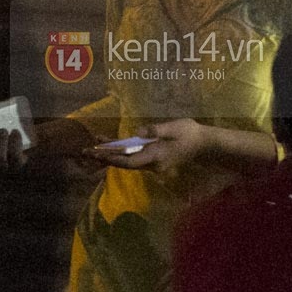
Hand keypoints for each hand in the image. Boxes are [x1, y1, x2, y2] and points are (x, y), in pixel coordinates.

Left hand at [84, 119, 207, 174]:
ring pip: (128, 161)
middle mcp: (152, 163)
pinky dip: (121, 152)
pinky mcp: (153, 158)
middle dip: (105, 157)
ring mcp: (153, 163)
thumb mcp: (174, 128)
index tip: (97, 153)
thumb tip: (137, 133)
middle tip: (86, 151)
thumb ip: (155, 130)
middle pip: (124, 163)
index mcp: (156, 156)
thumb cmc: (191, 134)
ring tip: (94, 146)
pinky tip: (111, 146)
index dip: (112, 158)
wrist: (205, 145)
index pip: (129, 161)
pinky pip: (134, 157)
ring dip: (111, 155)